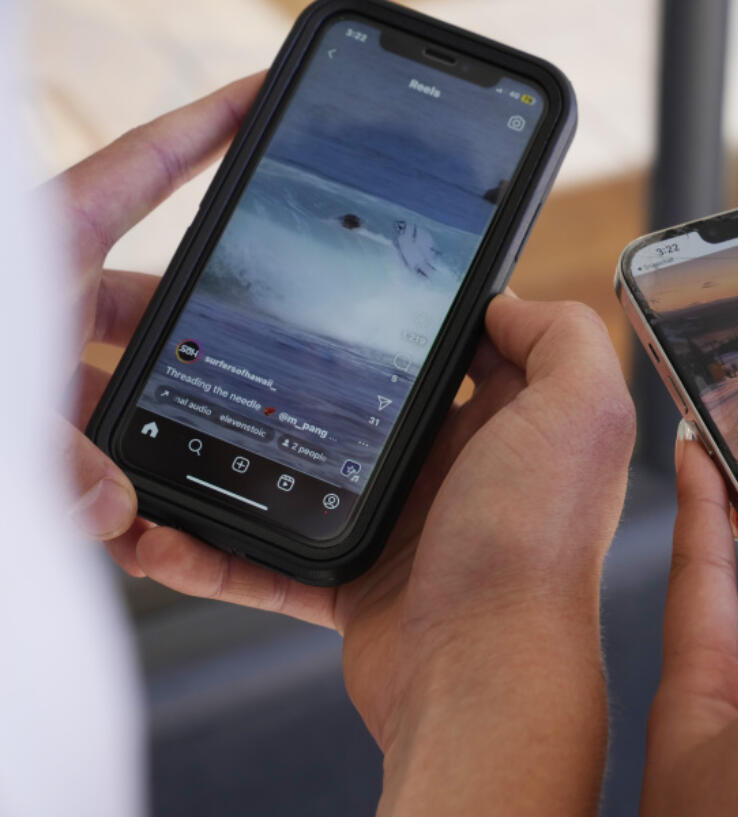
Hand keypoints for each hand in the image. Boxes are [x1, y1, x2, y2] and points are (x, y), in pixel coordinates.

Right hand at [58, 78, 636, 815]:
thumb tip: (501, 303)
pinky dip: (218, 544)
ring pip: (314, 470)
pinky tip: (167, 524)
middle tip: (254, 337)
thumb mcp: (582, 410)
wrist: (482, 674)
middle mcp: (465, 467)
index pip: (465, 344)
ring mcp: (407, 523)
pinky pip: (271, 555)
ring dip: (252, 451)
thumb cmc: (533, 546)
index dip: (419, 310)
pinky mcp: (356, 579)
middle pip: (381, 398)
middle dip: (322, 369)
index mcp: (515, 422)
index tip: (356, 281)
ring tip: (189, 420)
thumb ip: (561, 336)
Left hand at [59, 74, 262, 546]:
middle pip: (155, 289)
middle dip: (209, 322)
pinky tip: (146, 515)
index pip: (144, 166)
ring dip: (163, 416)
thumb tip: (110, 509)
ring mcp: (38, 352)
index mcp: (43, 243)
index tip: (260, 100)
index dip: (208, 125)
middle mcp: (45, 294)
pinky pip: (97, 432)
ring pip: (128, 374)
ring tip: (204, 459)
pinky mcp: (33, 409)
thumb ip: (44, 453)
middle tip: (271, 336)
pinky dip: (121, 471)